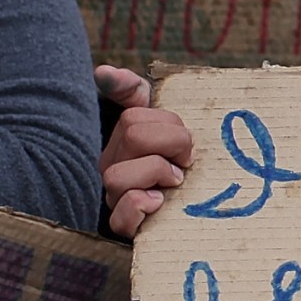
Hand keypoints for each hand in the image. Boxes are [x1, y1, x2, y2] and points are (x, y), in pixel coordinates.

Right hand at [99, 64, 189, 239]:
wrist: (198, 211)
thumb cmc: (177, 161)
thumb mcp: (159, 122)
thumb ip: (132, 91)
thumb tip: (102, 71)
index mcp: (121, 142)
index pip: (134, 117)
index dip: (170, 126)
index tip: (184, 143)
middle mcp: (112, 168)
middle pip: (133, 137)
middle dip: (172, 144)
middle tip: (185, 161)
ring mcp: (115, 199)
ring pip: (117, 177)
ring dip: (156, 174)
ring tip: (175, 183)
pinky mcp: (125, 229)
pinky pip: (119, 219)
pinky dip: (139, 207)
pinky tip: (159, 203)